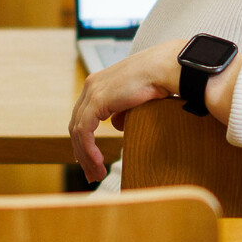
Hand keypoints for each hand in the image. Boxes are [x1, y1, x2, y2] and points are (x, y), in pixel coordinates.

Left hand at [67, 38, 183, 182]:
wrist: (164, 68)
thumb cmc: (157, 80)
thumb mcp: (135, 100)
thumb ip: (122, 111)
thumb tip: (116, 125)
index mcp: (98, 84)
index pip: (82, 116)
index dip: (83, 140)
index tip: (88, 159)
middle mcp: (91, 86)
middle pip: (76, 125)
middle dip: (82, 152)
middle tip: (91, 173)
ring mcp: (92, 92)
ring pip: (78, 131)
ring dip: (86, 156)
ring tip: (96, 174)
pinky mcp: (97, 100)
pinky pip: (85, 131)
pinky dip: (89, 149)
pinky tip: (98, 162)